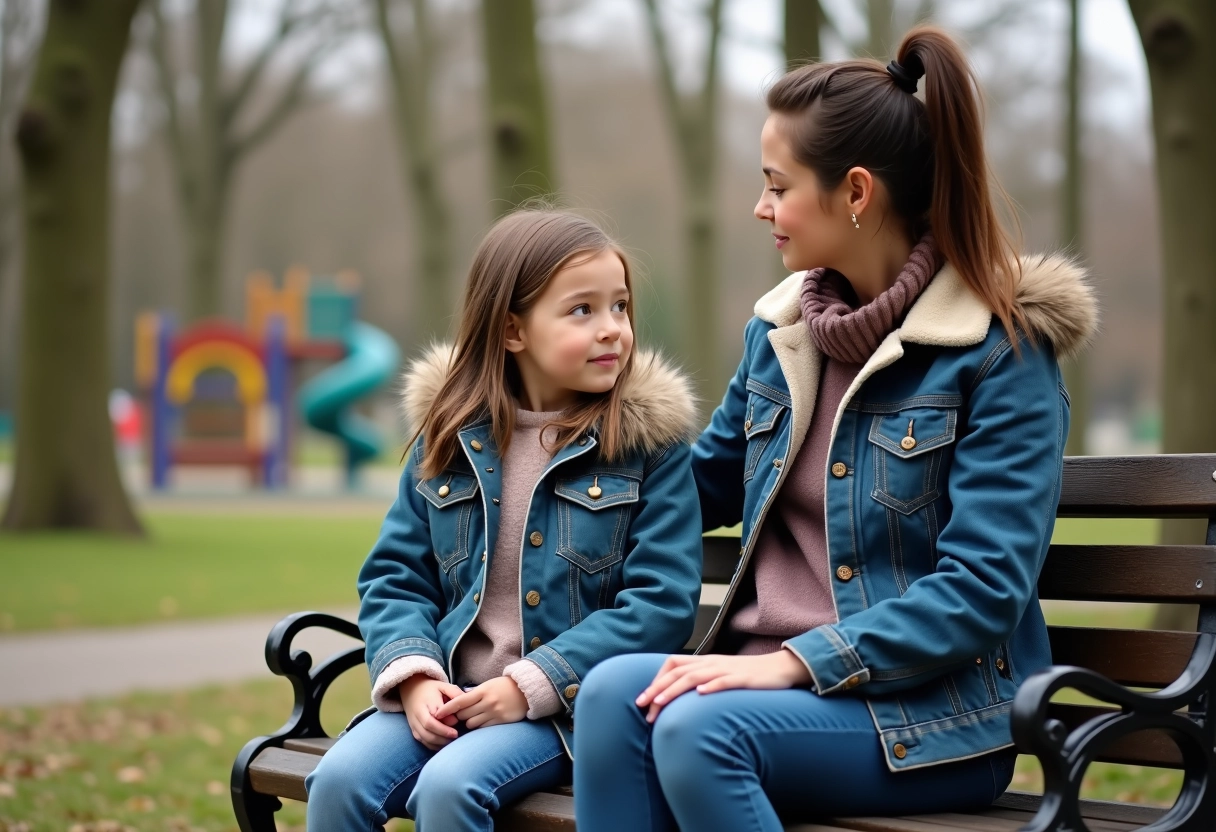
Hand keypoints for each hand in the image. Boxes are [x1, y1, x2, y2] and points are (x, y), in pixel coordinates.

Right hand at [399, 675, 463, 750]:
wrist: (411, 690)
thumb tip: (464, 703)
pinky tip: (443, 744)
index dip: (446, 721)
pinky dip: (433, 745)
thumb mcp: (443, 686)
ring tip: (451, 740)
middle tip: (456, 735)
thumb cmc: (431, 689)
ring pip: (425, 737)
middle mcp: (418, 714)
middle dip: (443, 734)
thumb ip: (454, 693)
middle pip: (428, 728)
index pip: (435, 714)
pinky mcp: (413, 730)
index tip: (457, 722)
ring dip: (439, 741)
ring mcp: (414, 723)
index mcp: (426, 702)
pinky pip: (422, 741)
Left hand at [433, 676, 528, 728]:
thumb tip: (458, 702)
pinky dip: (479, 726)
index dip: (446, 708)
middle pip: (463, 714)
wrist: (526, 691)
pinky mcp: (501, 721)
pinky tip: (481, 722)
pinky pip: (482, 728)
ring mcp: (494, 713)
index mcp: (483, 691)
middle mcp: (487, 702)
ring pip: (471, 723)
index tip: (437, 714)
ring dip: (469, 722)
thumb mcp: (488, 685)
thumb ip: (474, 693)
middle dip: (458, 716)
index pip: (460, 701)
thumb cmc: (504, 686)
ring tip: (472, 718)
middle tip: (457, 716)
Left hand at [634, 650, 811, 722]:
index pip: (673, 664)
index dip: (656, 679)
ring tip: (661, 702)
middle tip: (642, 705)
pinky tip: (701, 694)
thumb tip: (679, 697)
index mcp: (705, 662)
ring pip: (696, 675)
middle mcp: (712, 663)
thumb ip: (701, 681)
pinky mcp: (744, 678)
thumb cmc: (748, 676)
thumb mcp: (720, 676)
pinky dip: (711, 686)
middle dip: (658, 687)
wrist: (780, 669)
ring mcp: (728, 670)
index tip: (644, 699)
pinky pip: (725, 680)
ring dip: (675, 688)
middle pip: (678, 671)